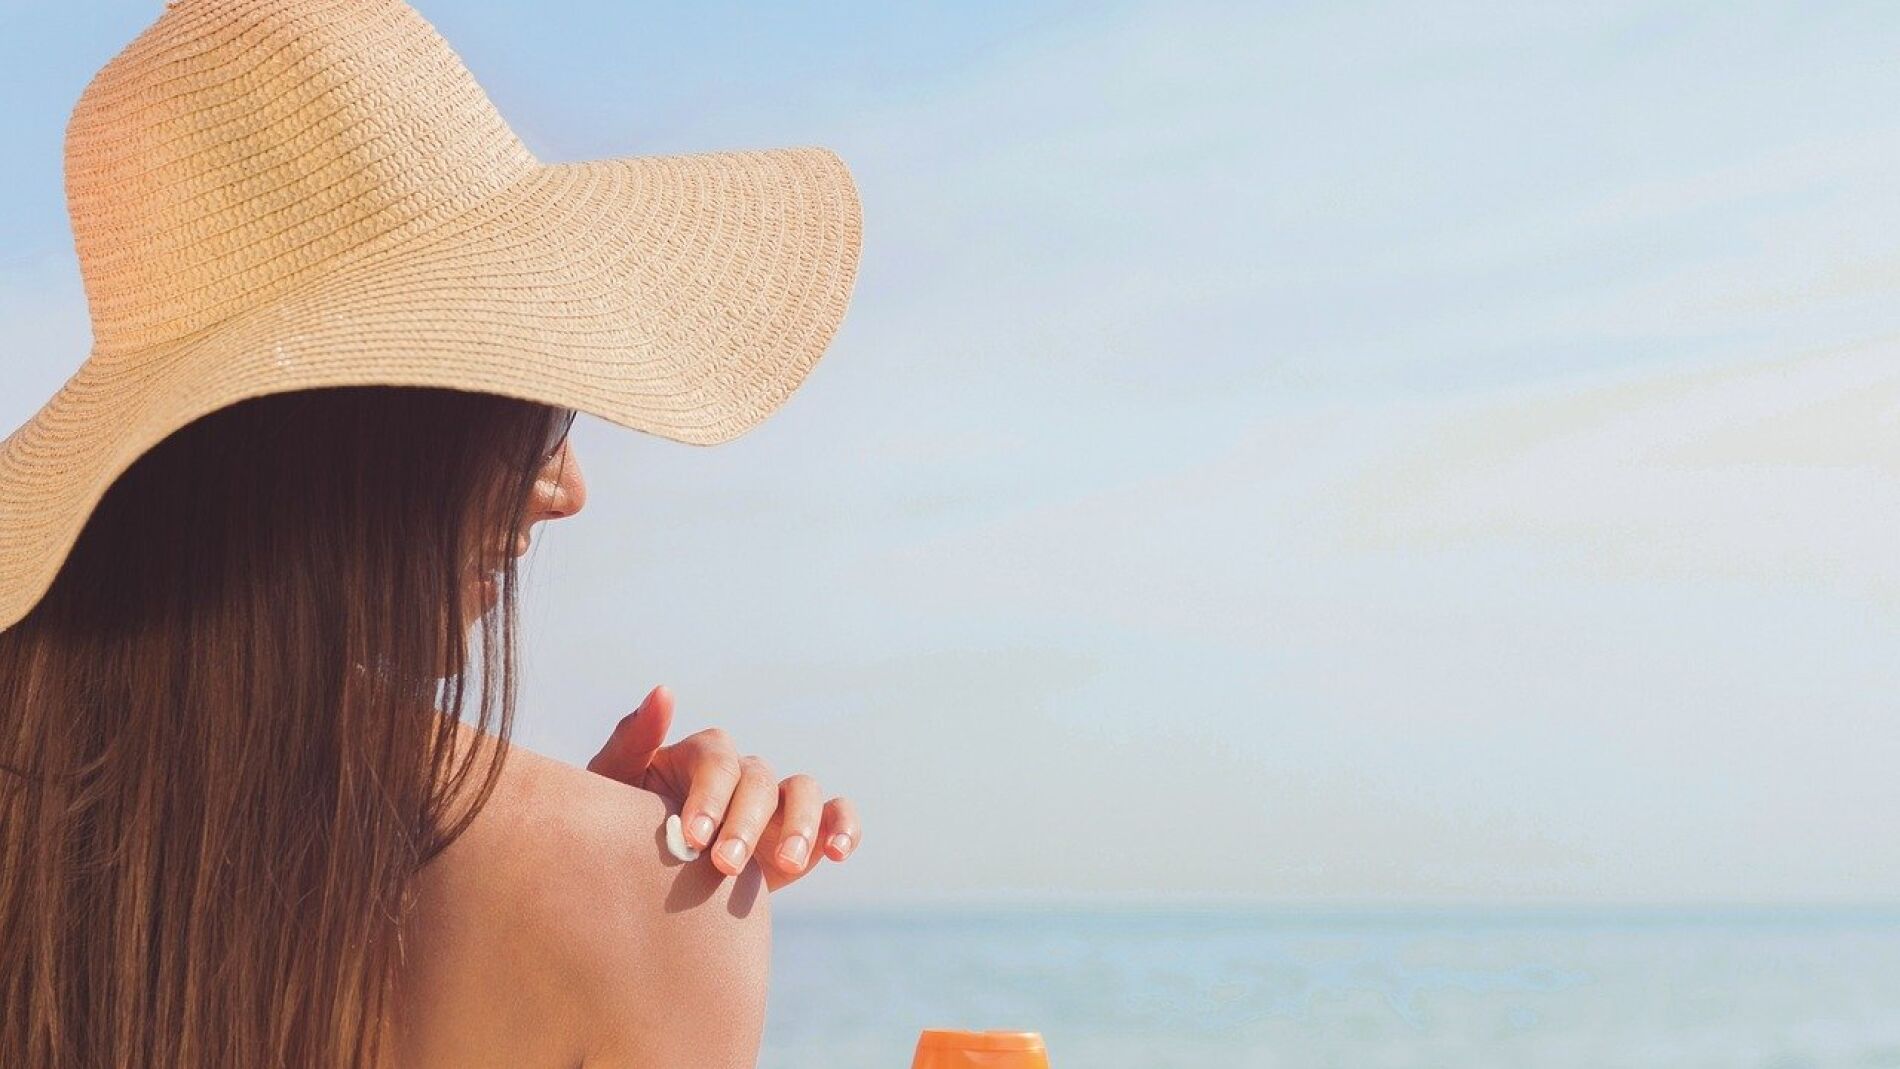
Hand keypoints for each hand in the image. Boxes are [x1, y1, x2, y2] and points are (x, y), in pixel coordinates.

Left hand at [586, 684, 860, 892]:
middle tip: (726, 866)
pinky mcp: (803, 833)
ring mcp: (775, 802)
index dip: (710, 796)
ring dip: (800, 824)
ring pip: (803, 791)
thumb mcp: (613, 788)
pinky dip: (844, 826)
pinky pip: (835, 816)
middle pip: (759, 780)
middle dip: (746, 823)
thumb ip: (633, 741)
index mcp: (700, 758)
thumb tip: (664, 691)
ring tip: (784, 863)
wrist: (644, 890)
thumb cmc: (619, 830)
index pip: (717, 760)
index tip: (693, 838)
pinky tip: (838, 853)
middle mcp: (742, 774)